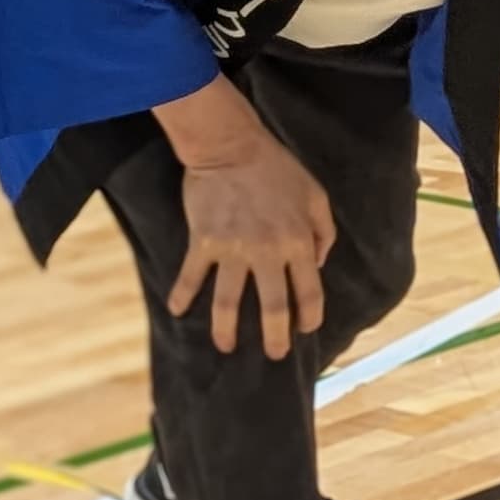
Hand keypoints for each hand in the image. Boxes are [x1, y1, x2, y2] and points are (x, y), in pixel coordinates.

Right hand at [167, 128, 335, 357]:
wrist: (230, 144)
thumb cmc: (277, 167)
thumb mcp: (315, 195)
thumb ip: (324, 231)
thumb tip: (318, 264)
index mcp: (298, 242)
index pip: (309, 292)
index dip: (310, 316)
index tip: (305, 329)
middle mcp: (267, 252)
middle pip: (273, 307)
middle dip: (275, 337)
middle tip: (275, 355)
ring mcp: (233, 249)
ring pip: (228, 302)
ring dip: (226, 330)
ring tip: (226, 347)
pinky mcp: (203, 241)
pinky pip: (191, 275)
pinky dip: (182, 294)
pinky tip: (176, 312)